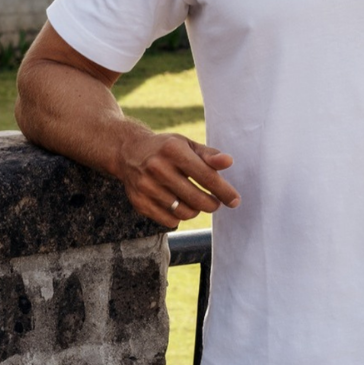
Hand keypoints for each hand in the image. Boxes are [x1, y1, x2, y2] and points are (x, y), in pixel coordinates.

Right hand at [117, 132, 239, 227]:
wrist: (128, 152)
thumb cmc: (166, 148)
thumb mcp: (187, 144)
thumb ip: (209, 155)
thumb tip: (229, 162)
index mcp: (173, 150)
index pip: (206, 176)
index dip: (223, 191)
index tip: (235, 200)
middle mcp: (157, 168)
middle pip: (195, 198)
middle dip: (212, 204)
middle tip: (216, 203)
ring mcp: (146, 187)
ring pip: (183, 212)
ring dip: (196, 211)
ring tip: (197, 202)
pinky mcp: (139, 202)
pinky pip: (168, 220)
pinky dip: (180, 217)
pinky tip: (181, 206)